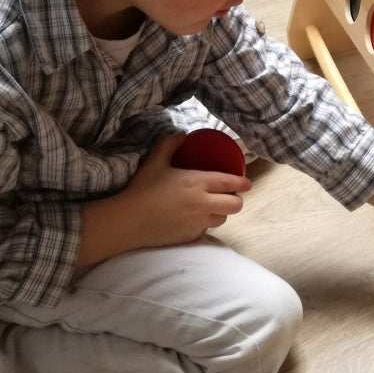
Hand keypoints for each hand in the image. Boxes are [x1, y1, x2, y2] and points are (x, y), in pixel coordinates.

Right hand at [123, 133, 251, 246]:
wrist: (127, 221)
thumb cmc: (142, 189)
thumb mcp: (155, 161)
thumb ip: (169, 144)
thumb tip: (183, 135)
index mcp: (197, 182)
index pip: (230, 183)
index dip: (242, 183)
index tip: (246, 183)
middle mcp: (202, 203)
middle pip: (235, 205)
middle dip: (237, 200)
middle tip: (230, 195)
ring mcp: (198, 222)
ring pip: (223, 218)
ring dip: (222, 212)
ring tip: (213, 207)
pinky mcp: (190, 237)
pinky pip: (207, 230)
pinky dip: (205, 224)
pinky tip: (196, 219)